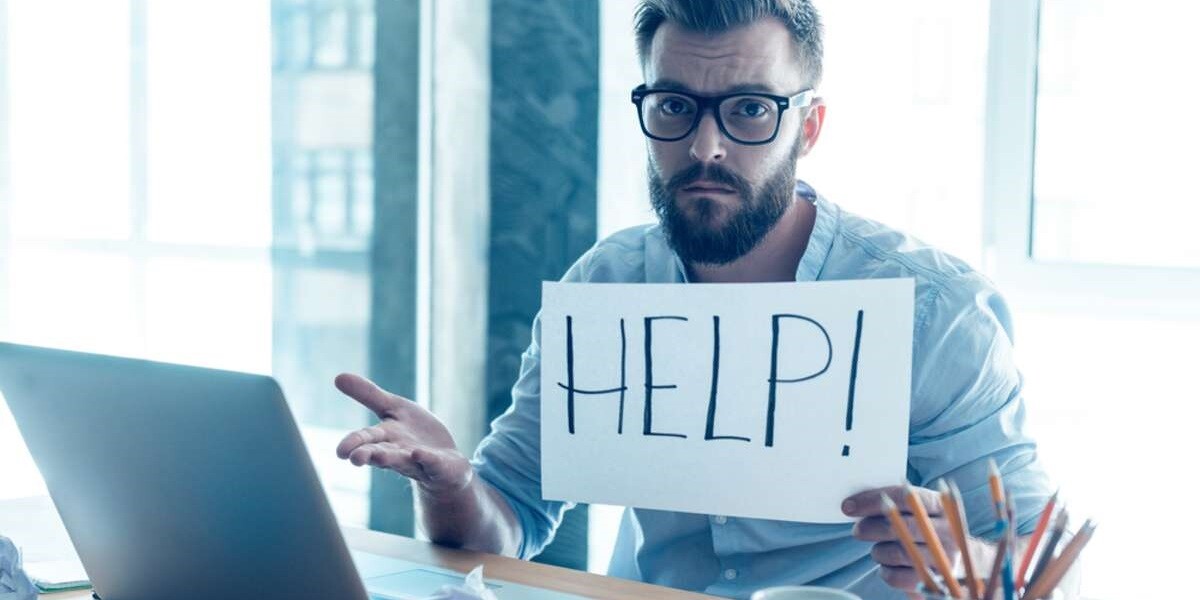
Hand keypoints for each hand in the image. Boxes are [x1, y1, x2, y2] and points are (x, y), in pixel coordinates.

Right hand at [334, 373, 472, 494]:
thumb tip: (337, 377)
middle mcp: (399, 453)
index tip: (340, 451)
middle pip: (380, 453)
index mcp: (386, 437)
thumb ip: (368, 395)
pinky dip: (427, 459)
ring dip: (392, 459)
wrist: (445, 461)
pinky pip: (434, 463)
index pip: (366, 439)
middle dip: (368, 455)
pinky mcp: (441, 467)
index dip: (354, 443)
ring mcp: (420, 462)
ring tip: (381, 457)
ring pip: (403, 461)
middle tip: (354, 458)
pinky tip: (419, 454)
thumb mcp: (393, 408)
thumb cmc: (414, 434)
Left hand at [843, 485, 958, 592]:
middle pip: (899, 527)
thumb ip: (895, 503)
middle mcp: (947, 531)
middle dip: (870, 528)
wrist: (963, 556)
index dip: (871, 501)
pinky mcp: (935, 580)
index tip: (848, 507)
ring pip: (897, 553)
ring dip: (878, 551)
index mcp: (941, 505)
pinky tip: (886, 566)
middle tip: (858, 530)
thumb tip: (854, 504)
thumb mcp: (920, 508)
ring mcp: (944, 558)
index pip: (903, 498)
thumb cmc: (929, 526)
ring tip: (876, 550)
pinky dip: (885, 572)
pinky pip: (899, 577)